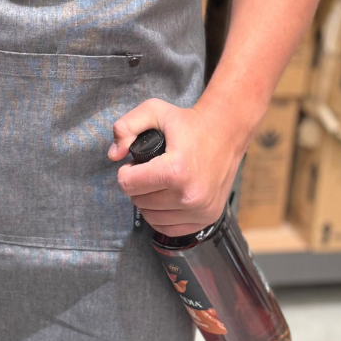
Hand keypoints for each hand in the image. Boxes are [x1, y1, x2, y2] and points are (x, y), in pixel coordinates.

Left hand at [109, 98, 255, 236]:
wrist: (227, 131)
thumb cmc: (189, 123)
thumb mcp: (154, 110)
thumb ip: (126, 126)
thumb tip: (113, 155)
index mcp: (175, 171)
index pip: (128, 185)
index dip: (126, 172)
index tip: (135, 164)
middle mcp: (189, 195)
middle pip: (139, 202)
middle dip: (138, 186)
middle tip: (149, 171)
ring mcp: (200, 210)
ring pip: (152, 218)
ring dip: (149, 202)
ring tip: (158, 183)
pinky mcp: (208, 218)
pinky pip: (170, 229)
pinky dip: (162, 216)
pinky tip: (167, 198)